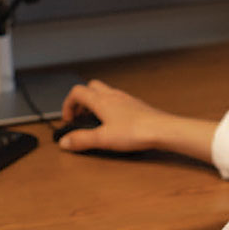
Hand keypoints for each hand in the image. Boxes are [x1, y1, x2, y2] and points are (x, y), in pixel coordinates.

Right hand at [59, 80, 216, 163]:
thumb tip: (65, 142)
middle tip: (80, 116)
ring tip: (95, 121)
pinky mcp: (136, 106)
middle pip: (90, 87)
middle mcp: (113, 96)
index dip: (67, 105)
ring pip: (105, 93)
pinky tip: (114, 124)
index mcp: (101, 101)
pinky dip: (110, 108)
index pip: (77, 92)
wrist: (163, 129)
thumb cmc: (136, 131)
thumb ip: (82, 140)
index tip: (68, 119)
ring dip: (96, 104)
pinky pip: (118, 101)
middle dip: (81, 101)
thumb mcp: (103, 139)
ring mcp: (126, 99)